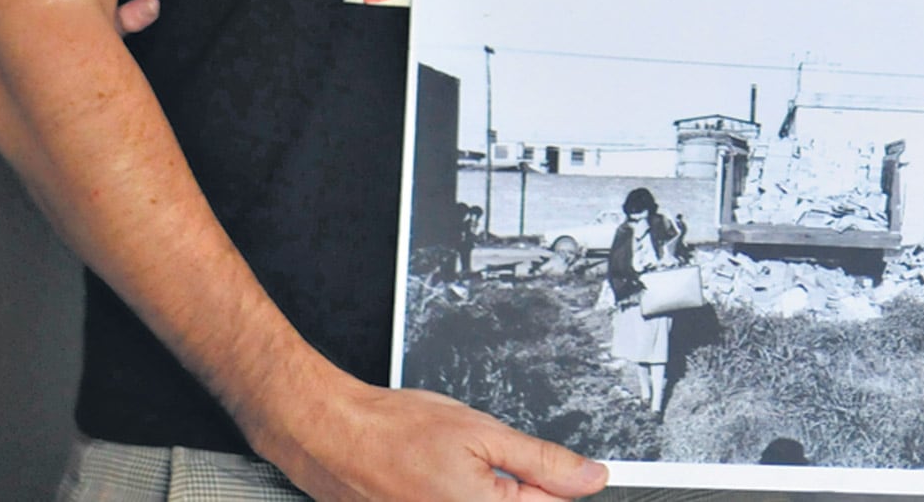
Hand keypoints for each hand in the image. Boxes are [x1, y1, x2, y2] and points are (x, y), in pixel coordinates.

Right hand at [249, 371, 607, 501]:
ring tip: (452, 467)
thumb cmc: (395, 430)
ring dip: (485, 490)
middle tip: (483, 462)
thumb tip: (592, 478)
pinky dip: (458, 494)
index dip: (558, 481)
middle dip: (515, 488)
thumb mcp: (484, 433)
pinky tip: (436, 478)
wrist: (331, 435)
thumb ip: (543, 461)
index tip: (559, 467)